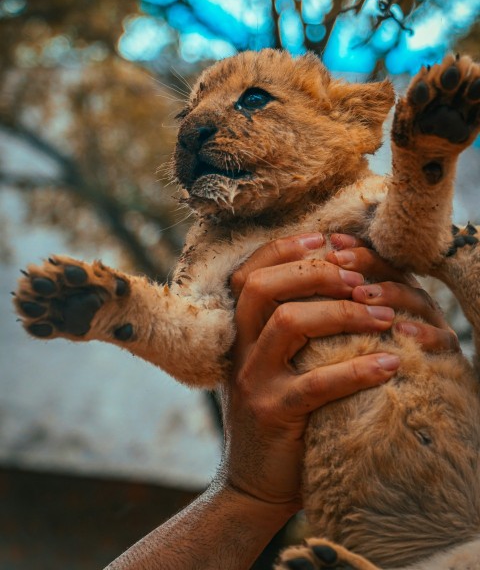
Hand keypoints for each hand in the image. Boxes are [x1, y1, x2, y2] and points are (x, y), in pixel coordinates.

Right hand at [220, 232, 456, 521]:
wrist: (252, 484)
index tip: (325, 239)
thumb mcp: (271, 366)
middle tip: (358, 278)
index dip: (284, 249)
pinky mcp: (273, 413)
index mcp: (238, 333)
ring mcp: (251, 381)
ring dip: (341, 312)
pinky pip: (316, 383)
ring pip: (288, 323)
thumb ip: (286, 329)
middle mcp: (239, 350)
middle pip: (262, 287)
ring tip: (383, 317)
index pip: (248, 274)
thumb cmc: (277, 416)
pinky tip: (390, 365)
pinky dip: (357, 369)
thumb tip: (332, 281)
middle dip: (314, 273)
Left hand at [327, 233, 457, 351]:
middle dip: (366, 263)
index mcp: (393, 289)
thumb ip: (339, 299)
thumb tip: (317, 263)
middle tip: (338, 261)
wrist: (403, 400)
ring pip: (417, 300)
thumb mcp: (349, 327)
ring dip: (390, 294)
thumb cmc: (366, 357)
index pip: (376, 261)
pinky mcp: (447, 350)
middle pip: (396, 273)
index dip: (355, 249)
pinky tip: (400, 329)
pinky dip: (424, 333)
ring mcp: (433, 323)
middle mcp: (413, 301)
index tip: (332, 244)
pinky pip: (442, 339)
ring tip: (360, 294)